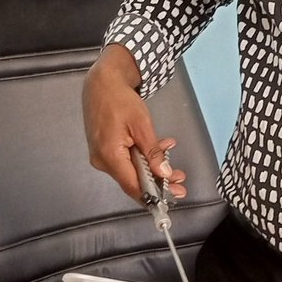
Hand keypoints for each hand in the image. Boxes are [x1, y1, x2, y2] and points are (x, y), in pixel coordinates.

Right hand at [81, 44, 186, 202]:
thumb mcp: (141, 124)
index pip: (132, 186)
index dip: (153, 196)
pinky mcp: (104, 149)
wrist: (101, 83)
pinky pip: (126, 160)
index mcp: (109, 156)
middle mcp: (102, 161)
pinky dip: (143, 157)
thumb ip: (152, 152)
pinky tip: (161, 149)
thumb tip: (163, 174)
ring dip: (153, 168)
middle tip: (180, 183)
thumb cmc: (120, 100)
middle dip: (158, 182)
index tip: (172, 199)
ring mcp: (101, 155)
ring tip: (174, 166)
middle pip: (133, 180)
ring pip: (131, 169)